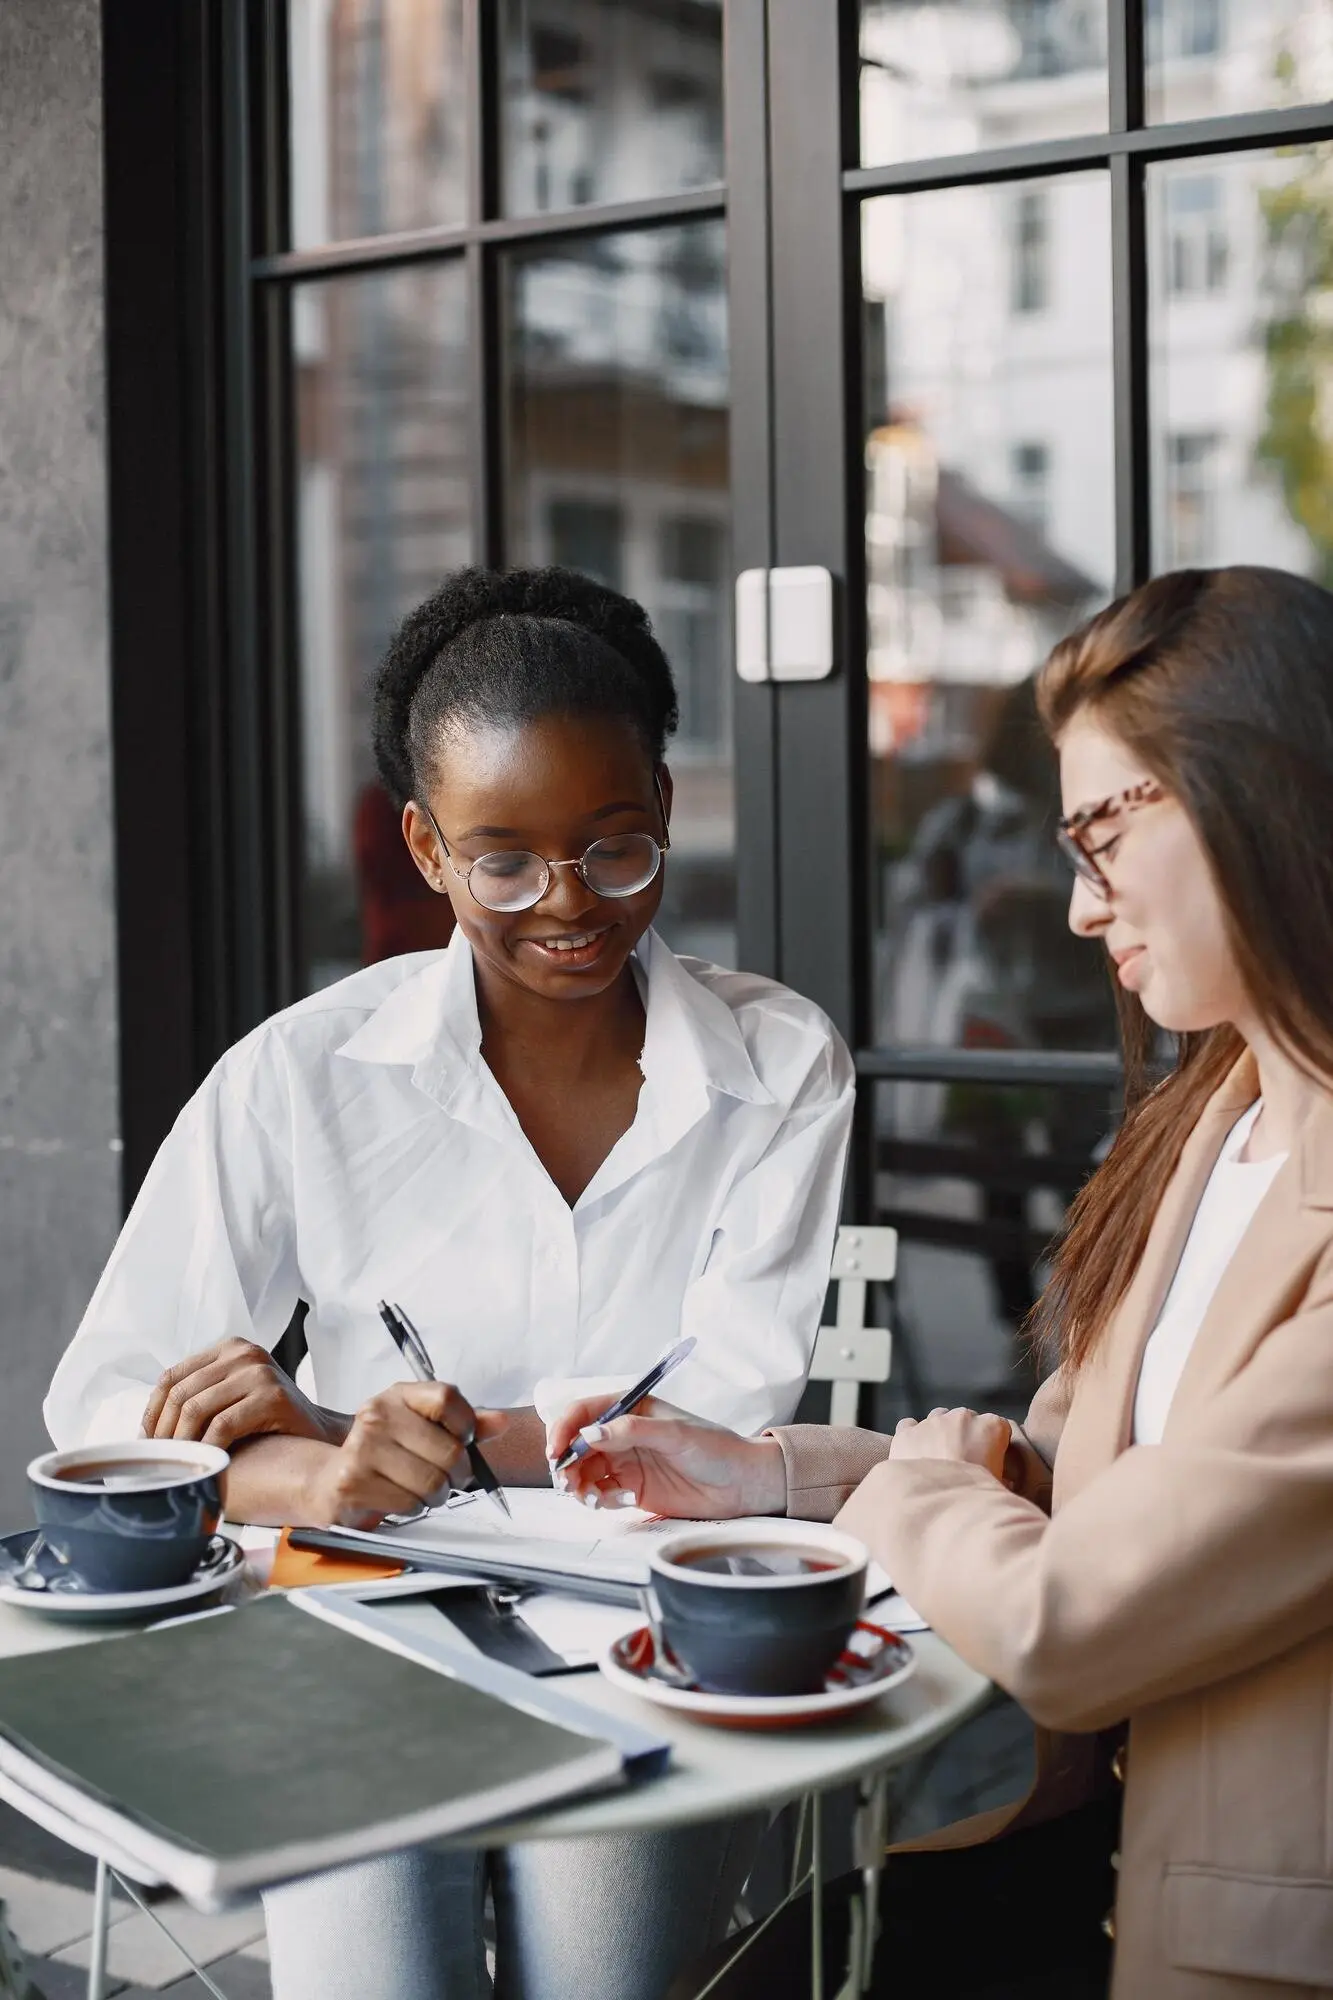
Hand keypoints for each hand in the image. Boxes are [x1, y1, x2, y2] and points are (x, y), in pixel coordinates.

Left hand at [142, 1339, 347, 1450]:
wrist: (320, 1433)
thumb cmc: (272, 1422)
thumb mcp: (233, 1396)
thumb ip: (202, 1396)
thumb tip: (148, 1428)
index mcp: (230, 1348)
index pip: (172, 1376)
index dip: (152, 1411)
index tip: (147, 1441)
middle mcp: (244, 1353)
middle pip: (181, 1392)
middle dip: (163, 1431)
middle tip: (160, 1459)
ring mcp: (259, 1372)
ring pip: (197, 1408)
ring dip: (181, 1442)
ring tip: (180, 1463)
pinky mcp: (272, 1396)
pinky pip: (223, 1425)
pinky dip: (207, 1448)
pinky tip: (205, 1463)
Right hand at [302, 1382, 507, 1529]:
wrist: (329, 1481)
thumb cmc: (383, 1455)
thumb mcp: (421, 1429)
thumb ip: (462, 1425)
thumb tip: (501, 1422)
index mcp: (398, 1396)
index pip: (447, 1398)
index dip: (466, 1424)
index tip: (464, 1440)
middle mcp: (377, 1416)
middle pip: (449, 1451)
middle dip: (456, 1475)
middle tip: (446, 1478)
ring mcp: (362, 1448)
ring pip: (432, 1482)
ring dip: (435, 1495)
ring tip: (419, 1489)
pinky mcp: (352, 1483)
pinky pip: (409, 1504)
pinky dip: (412, 1508)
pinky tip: (398, 1498)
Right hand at [545, 1395, 785, 1518]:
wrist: (742, 1485)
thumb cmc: (716, 1448)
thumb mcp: (674, 1433)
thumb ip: (630, 1431)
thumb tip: (590, 1433)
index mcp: (631, 1409)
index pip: (584, 1412)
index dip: (564, 1428)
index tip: (558, 1449)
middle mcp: (623, 1435)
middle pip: (577, 1445)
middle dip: (566, 1462)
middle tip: (568, 1480)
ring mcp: (626, 1463)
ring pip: (584, 1472)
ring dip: (579, 1485)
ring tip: (593, 1497)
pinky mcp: (631, 1490)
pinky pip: (601, 1494)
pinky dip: (600, 1500)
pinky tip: (623, 1500)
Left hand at [889, 1407, 1018, 1484]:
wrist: (938, 1504)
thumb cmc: (977, 1497)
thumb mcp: (1002, 1488)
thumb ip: (1003, 1477)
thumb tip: (1003, 1483)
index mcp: (991, 1426)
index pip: (999, 1427)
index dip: (995, 1445)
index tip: (990, 1461)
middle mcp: (962, 1416)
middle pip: (966, 1420)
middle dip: (965, 1437)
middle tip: (963, 1463)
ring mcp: (932, 1421)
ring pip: (937, 1418)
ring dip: (939, 1433)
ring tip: (937, 1459)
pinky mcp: (907, 1431)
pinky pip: (909, 1426)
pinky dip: (912, 1437)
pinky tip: (914, 1454)